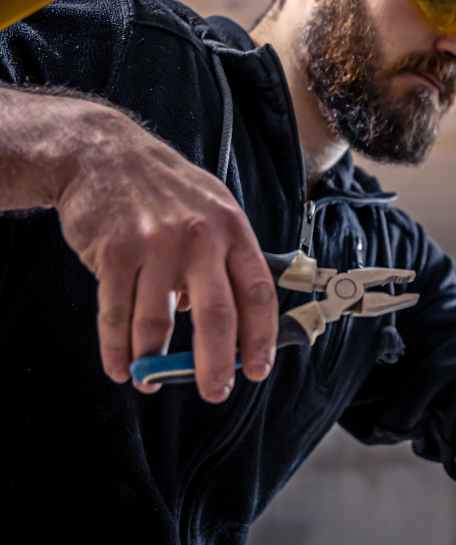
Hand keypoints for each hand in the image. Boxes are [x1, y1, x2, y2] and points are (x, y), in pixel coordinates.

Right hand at [54, 105, 277, 401]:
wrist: (105, 154)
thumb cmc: (167, 187)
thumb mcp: (214, 209)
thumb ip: (226, 260)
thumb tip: (231, 319)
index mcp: (232, 230)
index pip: (258, 292)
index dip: (262, 337)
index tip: (258, 369)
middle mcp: (200, 239)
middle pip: (217, 315)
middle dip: (216, 363)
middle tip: (216, 391)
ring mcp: (156, 245)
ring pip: (159, 323)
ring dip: (156, 362)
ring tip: (153, 381)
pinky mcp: (115, 253)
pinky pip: (117, 314)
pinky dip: (117, 348)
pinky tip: (122, 366)